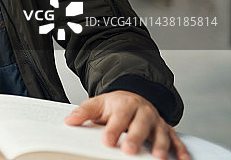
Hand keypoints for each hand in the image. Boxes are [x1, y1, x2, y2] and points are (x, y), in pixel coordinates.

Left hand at [65, 90, 189, 159]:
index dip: (113, 130)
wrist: (132, 97)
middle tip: (130, 151)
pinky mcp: (167, 130)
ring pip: (161, 133)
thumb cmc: (114, 105)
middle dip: (136, 138)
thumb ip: (84, 112)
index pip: (119, 117)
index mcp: (125, 104)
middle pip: (141, 125)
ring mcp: (157, 121)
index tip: (107, 141)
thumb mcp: (97, 104)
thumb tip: (70, 121)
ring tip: (158, 157)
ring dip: (161, 145)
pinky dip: (181, 150)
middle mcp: (143, 112)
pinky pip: (176, 140)